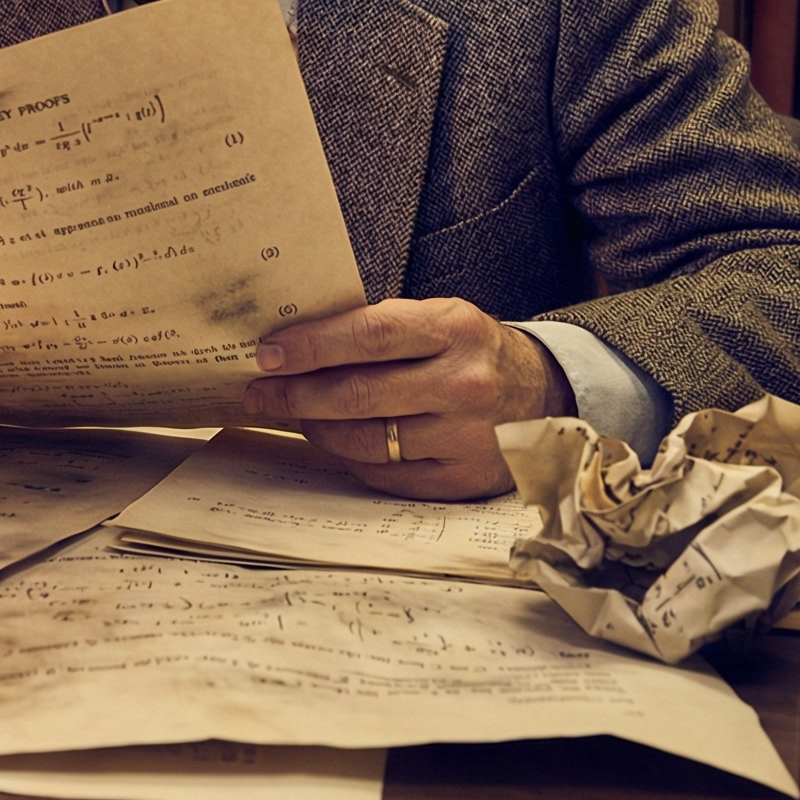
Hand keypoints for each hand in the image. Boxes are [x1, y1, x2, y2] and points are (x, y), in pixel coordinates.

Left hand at [240, 297, 575, 497]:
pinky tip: (334, 439)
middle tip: (259, 392)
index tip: (268, 353)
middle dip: (295, 394)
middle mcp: (464, 384)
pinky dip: (349, 457)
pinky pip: (383, 475)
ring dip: (315, 427)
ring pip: (364, 440)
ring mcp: (466, 438)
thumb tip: (295, 342)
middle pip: (358, 394)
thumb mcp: (438, 319)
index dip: (312, 346)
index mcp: (455, 329)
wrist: (540, 395)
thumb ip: (378, 327)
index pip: (369, 335)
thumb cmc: (468, 351)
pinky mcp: (461, 481)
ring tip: (293, 414)